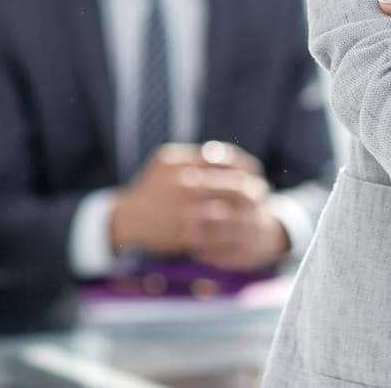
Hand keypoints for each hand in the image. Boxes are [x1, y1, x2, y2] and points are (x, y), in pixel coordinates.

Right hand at [109, 142, 288, 268]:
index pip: (225, 160)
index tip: (255, 172)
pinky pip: (215, 234)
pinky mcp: (183, 235)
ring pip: (227, 211)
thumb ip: (193, 156)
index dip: (245, 166)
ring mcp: (184, 211)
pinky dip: (231, 232)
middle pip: (231, 186)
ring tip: (257, 213)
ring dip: (246, 213)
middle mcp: (184, 185)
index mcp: (182, 163)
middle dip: (251, 190)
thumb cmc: (150, 186)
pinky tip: (240, 231)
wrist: (127, 218)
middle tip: (263, 194)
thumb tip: (222, 154)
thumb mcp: (166, 161)